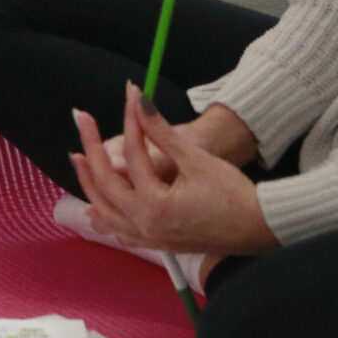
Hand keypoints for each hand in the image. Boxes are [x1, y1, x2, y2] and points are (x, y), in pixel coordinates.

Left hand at [69, 84, 276, 256]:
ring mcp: (149, 238)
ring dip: (90, 182)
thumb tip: (139, 101)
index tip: (129, 94)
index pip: (133, 155)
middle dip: (90, 148)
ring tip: (79, 158)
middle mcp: (145, 225)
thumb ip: (162, 132)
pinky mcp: (156, 244)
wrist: (258, 227)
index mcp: (155, 204)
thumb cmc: (232, 194)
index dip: (131, 119)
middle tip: (81, 119)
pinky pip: (119, 229)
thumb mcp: (196, 158)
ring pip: (105, 210)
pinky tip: (97, 206)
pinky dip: (105, 213)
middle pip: (104, 183)